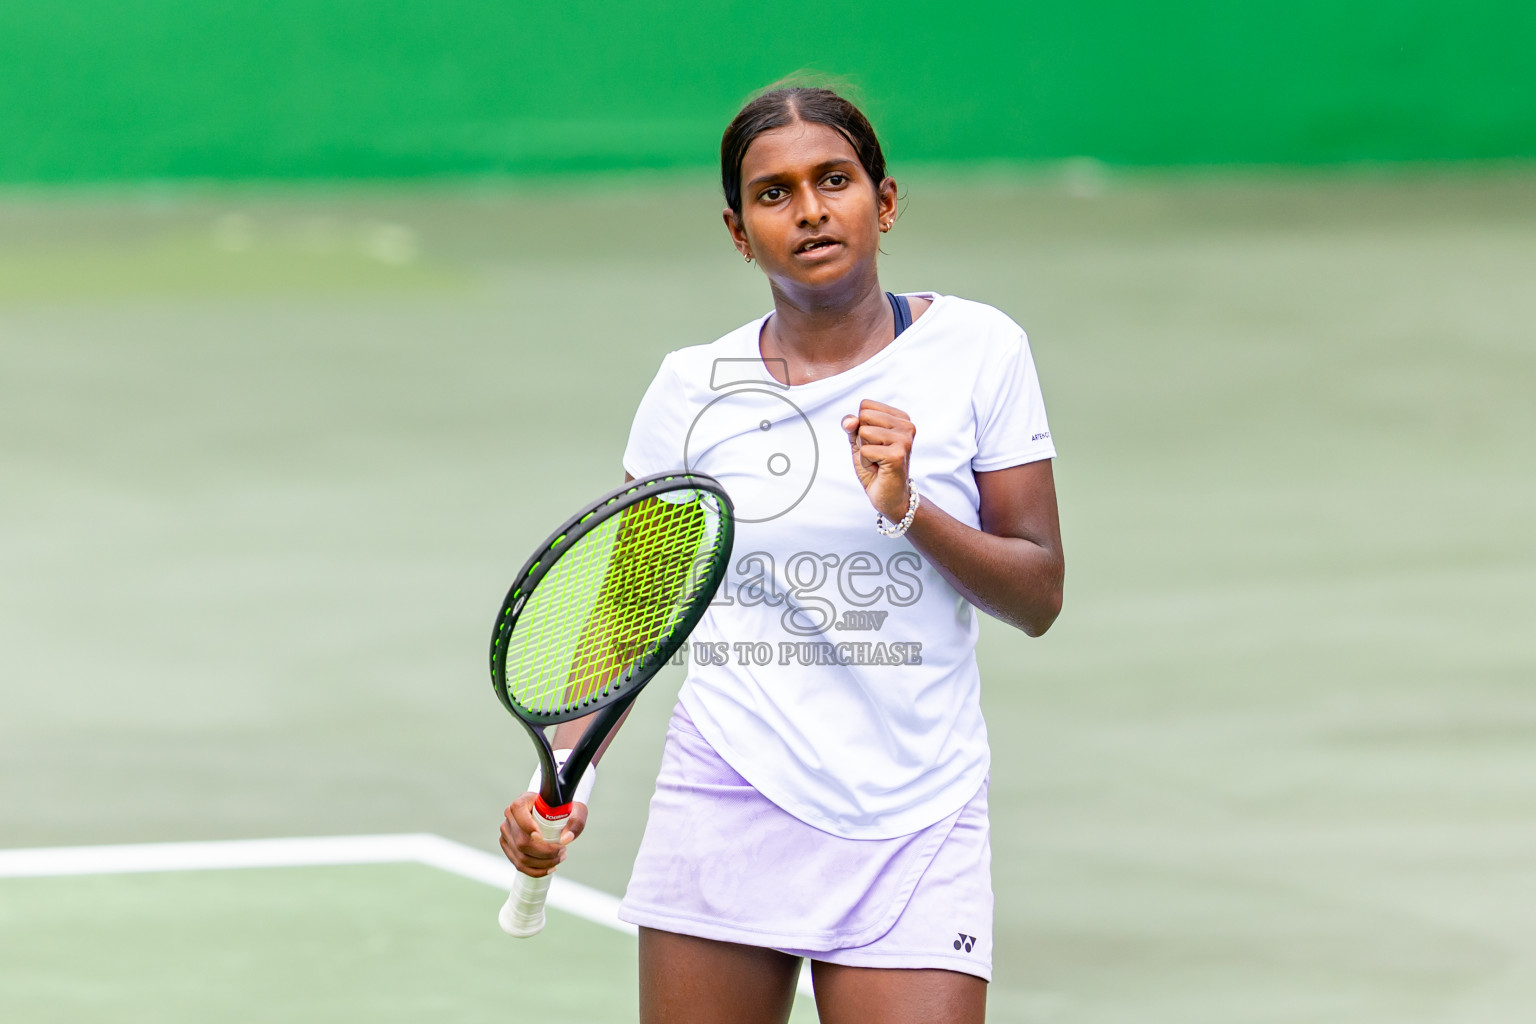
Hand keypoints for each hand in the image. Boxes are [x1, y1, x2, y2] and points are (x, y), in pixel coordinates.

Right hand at [499, 792, 587, 878]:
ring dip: (543, 863)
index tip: (544, 837)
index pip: (520, 815)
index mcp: (522, 802)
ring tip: (559, 858)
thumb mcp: (576, 811)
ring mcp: (507, 832)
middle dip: (545, 852)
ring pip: (521, 857)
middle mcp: (510, 817)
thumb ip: (575, 823)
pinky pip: (519, 864)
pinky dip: (535, 870)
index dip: (529, 828)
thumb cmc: (564, 810)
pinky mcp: (508, 846)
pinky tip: (550, 868)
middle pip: (522, 842)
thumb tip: (566, 840)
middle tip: (562, 851)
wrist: (554, 812)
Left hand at [841, 399, 915, 520]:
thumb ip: (851, 426)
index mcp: (900, 417)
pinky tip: (879, 469)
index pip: (865, 405)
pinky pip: (865, 450)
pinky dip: (866, 463)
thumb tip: (850, 421)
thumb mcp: (859, 442)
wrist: (889, 496)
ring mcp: (904, 439)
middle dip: (862, 438)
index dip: (861, 426)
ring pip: (863, 433)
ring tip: (878, 462)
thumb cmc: (875, 467)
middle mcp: (907, 425)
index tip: (874, 443)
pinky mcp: (898, 454)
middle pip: (864, 417)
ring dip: (864, 452)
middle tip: (876, 454)